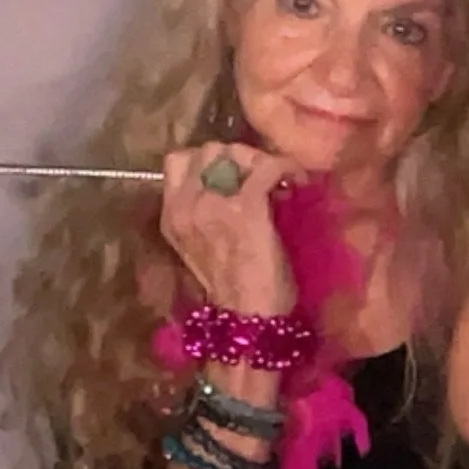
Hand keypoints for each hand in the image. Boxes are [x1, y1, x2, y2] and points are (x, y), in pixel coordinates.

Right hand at [159, 143, 296, 315]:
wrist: (246, 318)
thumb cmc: (233, 289)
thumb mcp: (200, 247)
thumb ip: (204, 214)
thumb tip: (233, 184)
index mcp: (171, 216)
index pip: (178, 161)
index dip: (208, 160)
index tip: (234, 175)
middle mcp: (185, 205)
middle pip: (207, 150)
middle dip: (239, 157)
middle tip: (261, 177)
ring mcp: (212, 205)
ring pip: (235, 153)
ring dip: (261, 161)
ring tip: (279, 181)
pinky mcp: (245, 209)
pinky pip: (267, 168)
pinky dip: (286, 169)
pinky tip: (297, 183)